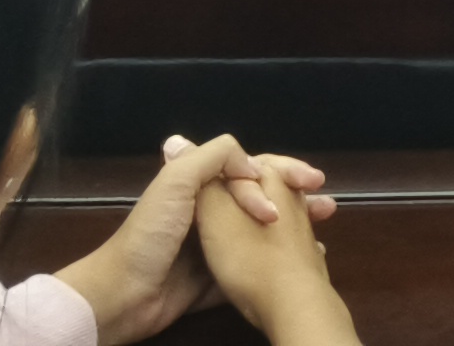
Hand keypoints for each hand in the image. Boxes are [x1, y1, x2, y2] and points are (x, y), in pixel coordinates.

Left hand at [55, 136, 337, 345]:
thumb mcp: (177, 182)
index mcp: (198, 184)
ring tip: (323, 236)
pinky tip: (303, 265)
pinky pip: (252, 269)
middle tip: (328, 207)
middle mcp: (208, 212)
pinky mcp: (214, 282)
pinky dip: (278, 266)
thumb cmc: (151, 235)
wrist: (124, 296)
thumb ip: (214, 158)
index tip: (309, 184)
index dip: (281, 172)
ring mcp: (213, 248)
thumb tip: (254, 162)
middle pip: (260, 199)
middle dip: (295, 199)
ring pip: (260, 233)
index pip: (250, 169)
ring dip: (292, 230)